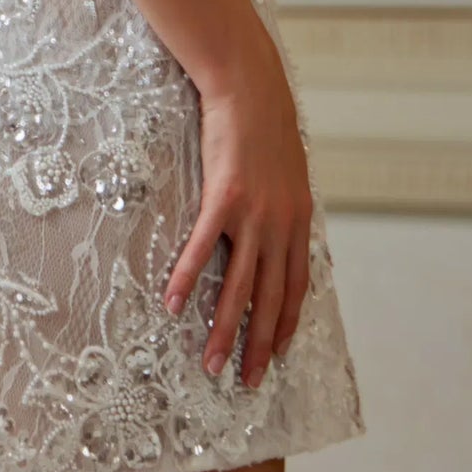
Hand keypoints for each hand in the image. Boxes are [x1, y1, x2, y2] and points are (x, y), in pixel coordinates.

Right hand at [163, 0, 312, 390]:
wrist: (252, 88)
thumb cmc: (265, 127)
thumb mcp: (288, 173)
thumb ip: (282, 208)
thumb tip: (274, 231)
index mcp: (299, 222)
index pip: (296, 288)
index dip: (285, 325)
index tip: (275, 356)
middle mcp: (281, 226)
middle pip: (270, 299)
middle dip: (258, 345)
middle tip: (246, 383)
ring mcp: (254, 215)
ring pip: (239, 286)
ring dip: (225, 330)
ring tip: (212, 364)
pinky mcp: (224, 199)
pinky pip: (203, 249)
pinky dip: (188, 279)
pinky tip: (172, 302)